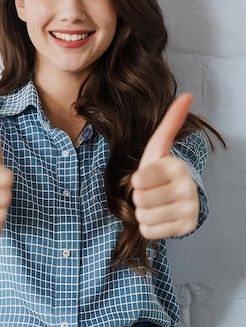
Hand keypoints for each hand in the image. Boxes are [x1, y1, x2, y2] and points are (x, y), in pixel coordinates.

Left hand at [131, 94, 198, 239]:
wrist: (176, 198)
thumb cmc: (160, 171)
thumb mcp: (159, 147)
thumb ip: (170, 122)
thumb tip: (187, 94)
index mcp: (177, 166)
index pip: (139, 181)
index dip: (137, 181)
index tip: (147, 177)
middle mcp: (188, 188)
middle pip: (140, 200)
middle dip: (139, 197)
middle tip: (151, 192)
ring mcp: (189, 210)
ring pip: (144, 217)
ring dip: (143, 212)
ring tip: (154, 203)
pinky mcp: (186, 228)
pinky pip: (150, 232)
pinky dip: (149, 227)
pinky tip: (160, 217)